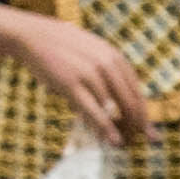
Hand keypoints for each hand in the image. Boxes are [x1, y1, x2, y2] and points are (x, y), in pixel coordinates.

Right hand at [10, 18, 154, 146]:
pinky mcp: (71, 83)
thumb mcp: (93, 53)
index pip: (137, 92)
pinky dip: (105, 128)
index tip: (147, 131)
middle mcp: (107, 65)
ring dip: (119, 129)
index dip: (143, 115)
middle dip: (135, 126)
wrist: (32, 35)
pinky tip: (113, 140)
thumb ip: (109, 73)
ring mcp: (90, 74)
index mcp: (116, 58)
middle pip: (130, 103)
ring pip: (113, 109)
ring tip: (119, 143)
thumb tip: (117, 102)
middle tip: (134, 141)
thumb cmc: (63, 48)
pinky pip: (93, 110)